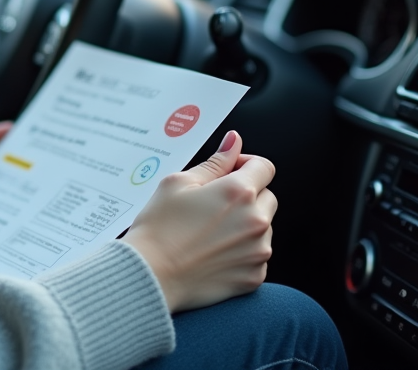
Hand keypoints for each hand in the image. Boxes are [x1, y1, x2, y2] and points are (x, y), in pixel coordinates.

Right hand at [122, 130, 275, 312]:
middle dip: (246, 196)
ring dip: (245, 225)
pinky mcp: (254, 276)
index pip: (264, 166)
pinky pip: (257, 255)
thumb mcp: (178, 183)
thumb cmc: (159, 228)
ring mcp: (258, 251)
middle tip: (213, 206)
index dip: (245, 164)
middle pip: (267, 197)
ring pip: (263, 227)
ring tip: (209, 233)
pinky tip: (213, 253)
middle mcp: (256, 221)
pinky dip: (241, 252)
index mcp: (238, 192)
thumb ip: (214, 162)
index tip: (228, 172)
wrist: (150, 275)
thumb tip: (233, 141)